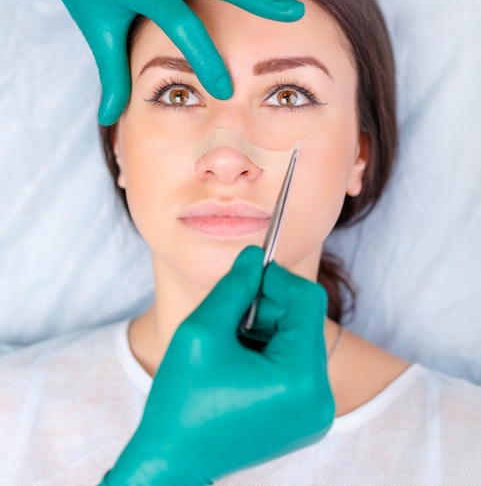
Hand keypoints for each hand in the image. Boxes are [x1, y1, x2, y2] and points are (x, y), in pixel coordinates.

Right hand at [101, 247, 333, 484]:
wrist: (174, 460)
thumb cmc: (181, 400)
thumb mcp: (202, 330)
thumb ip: (234, 286)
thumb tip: (255, 255)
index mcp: (299, 379)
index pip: (308, 300)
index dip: (277, 279)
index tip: (247, 278)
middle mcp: (320, 400)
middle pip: (306, 320)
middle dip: (269, 308)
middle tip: (231, 317)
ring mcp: (317, 413)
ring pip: (301, 340)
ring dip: (268, 329)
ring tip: (232, 346)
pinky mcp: (308, 419)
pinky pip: (298, 365)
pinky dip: (272, 352)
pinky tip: (241, 364)